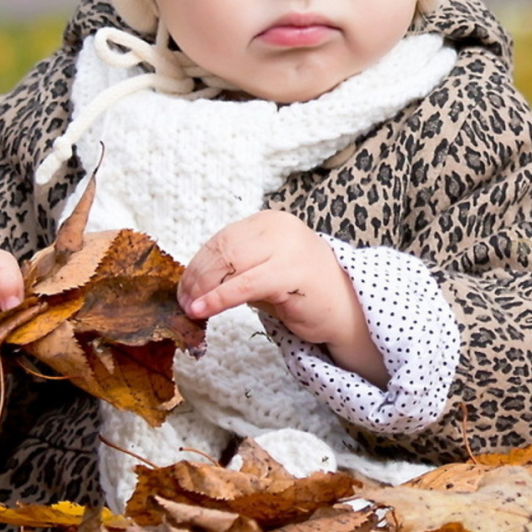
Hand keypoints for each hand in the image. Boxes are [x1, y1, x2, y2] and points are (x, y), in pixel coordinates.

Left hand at [177, 212, 387, 386]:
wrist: (348, 310)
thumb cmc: (303, 293)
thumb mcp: (264, 271)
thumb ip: (235, 269)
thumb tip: (193, 282)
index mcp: (270, 221)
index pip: (222, 239)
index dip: (196, 264)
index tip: (183, 288)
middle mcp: (279, 227)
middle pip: (222, 249)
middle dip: (196, 278)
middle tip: (183, 302)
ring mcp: (287, 247)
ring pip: (229, 264)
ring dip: (203, 289)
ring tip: (191, 309)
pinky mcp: (291, 272)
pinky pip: (244, 285)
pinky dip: (218, 298)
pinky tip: (202, 310)